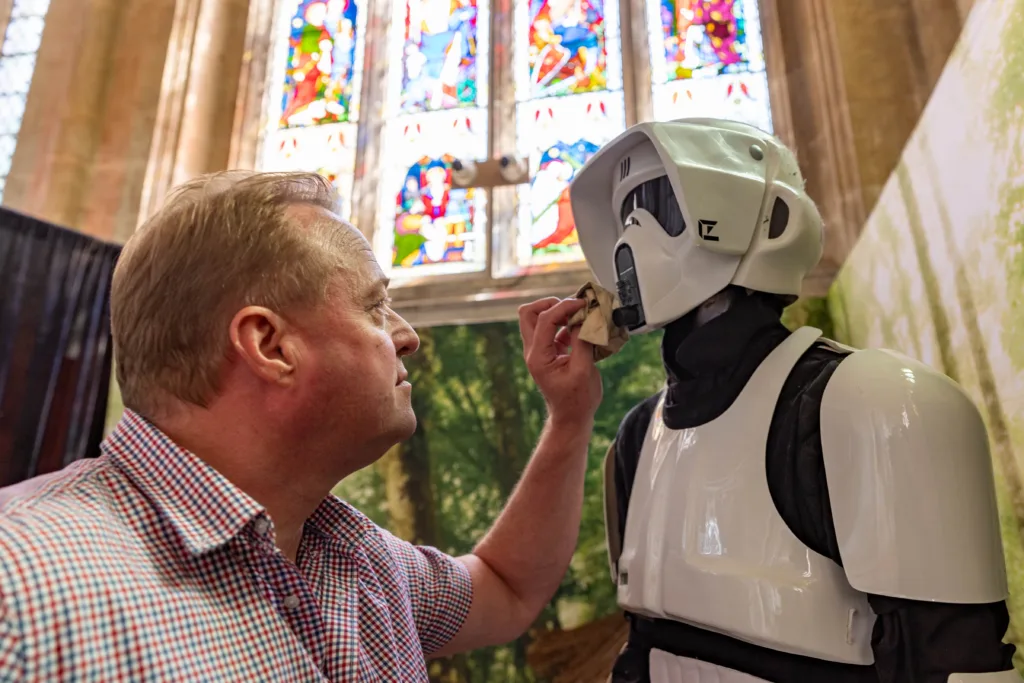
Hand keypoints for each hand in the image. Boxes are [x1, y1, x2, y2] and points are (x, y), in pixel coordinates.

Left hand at [518, 297, 602, 428]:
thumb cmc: (577, 400)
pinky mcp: (550, 352)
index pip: (544, 320)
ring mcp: (540, 351)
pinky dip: (566, 323)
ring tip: (580, 314)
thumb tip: (585, 318)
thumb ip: (582, 342)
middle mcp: (534, 352)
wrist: (572, 417)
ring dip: (558, 312)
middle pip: (528, 314)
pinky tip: (582, 327)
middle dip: (551, 304)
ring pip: (537, 319)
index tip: (582, 304)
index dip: (564, 307)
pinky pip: (553, 329)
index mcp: (538, 357)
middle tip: (572, 306)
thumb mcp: (584, 370)